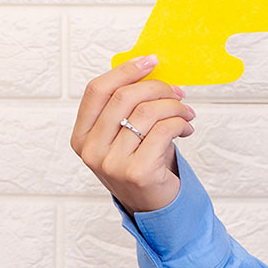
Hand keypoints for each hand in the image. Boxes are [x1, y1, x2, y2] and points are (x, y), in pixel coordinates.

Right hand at [71, 55, 196, 213]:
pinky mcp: (137, 173)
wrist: (153, 207)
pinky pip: (163, 131)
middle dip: (157, 88)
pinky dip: (180, 123)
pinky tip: (186, 128)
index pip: (97, 90)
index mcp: (81, 136)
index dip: (125, 70)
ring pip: (146, 113)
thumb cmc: (140, 163)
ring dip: (174, 107)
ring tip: (185, 113)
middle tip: (176, 92)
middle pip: (124, 97)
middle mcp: (91, 150)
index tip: (150, 61)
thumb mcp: (123, 134)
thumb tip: (150, 68)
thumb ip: (127, 106)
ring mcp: (111, 163)